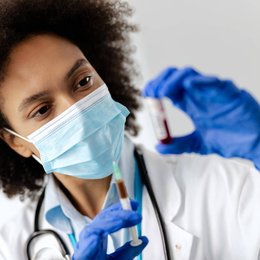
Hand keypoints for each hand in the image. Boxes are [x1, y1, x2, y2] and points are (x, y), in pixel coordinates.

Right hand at [72, 200, 147, 259]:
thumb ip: (128, 250)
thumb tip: (143, 240)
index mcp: (98, 238)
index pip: (108, 218)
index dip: (120, 209)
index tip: (134, 205)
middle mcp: (90, 239)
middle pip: (102, 219)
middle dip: (118, 212)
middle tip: (133, 211)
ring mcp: (85, 246)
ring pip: (93, 229)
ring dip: (108, 223)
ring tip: (121, 221)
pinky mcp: (80, 256)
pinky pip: (84, 246)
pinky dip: (90, 240)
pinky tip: (98, 237)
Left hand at [143, 67, 259, 169]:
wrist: (252, 145)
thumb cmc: (229, 140)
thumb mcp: (197, 144)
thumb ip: (178, 145)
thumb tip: (159, 147)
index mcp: (191, 103)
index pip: (170, 89)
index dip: (157, 88)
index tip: (146, 93)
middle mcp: (200, 95)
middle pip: (176, 78)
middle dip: (161, 81)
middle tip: (152, 92)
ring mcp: (213, 92)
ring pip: (191, 75)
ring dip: (174, 80)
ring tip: (163, 91)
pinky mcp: (230, 93)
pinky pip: (215, 82)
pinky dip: (201, 81)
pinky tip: (189, 85)